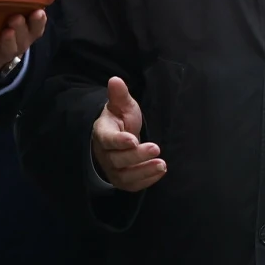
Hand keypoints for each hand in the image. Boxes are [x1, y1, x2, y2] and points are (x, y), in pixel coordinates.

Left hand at [0, 0, 57, 73]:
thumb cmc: (11, 26)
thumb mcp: (24, 12)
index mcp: (29, 31)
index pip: (38, 26)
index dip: (39, 21)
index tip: (38, 12)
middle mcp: (20, 43)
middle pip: (24, 38)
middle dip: (21, 28)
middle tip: (15, 18)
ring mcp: (4, 52)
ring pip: (9, 48)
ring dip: (8, 41)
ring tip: (5, 32)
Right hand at [91, 76, 165, 191]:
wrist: (118, 135)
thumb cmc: (120, 118)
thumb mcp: (122, 104)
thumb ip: (120, 95)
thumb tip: (115, 79)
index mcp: (102, 133)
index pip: (107, 140)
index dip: (119, 141)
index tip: (133, 139)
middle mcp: (104, 153)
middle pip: (117, 160)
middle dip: (137, 156)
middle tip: (156, 148)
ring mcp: (112, 168)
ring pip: (124, 176)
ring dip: (143, 172)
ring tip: (162, 165)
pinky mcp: (122, 178)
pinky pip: (132, 185)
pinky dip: (146, 181)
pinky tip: (160, 171)